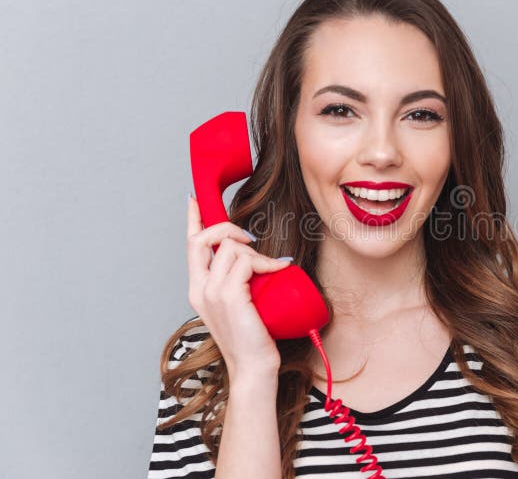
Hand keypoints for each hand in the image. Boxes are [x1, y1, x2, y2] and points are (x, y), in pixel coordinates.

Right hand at [186, 194, 291, 382]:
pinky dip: (264, 262)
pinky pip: (246, 261)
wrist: (254, 368)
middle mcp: (200, 289)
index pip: (190, 246)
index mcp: (199, 289)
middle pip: (203, 238)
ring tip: (270, 269)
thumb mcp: (242, 302)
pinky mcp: (229, 295)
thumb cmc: (253, 337)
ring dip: (254, 252)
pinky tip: (277, 270)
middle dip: (227, 228)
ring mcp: (212, 292)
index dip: (193, 220)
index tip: (193, 200)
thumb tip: (253, 255)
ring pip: (229, 247)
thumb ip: (239, 279)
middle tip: (250, 240)